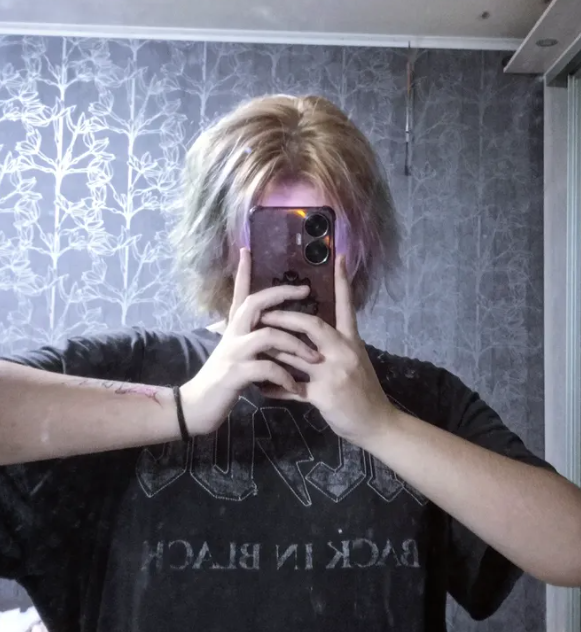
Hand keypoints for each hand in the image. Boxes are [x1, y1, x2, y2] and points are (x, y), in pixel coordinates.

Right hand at [180, 248, 321, 434]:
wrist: (197, 407)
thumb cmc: (222, 380)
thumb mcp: (235, 354)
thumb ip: (250, 339)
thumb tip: (270, 329)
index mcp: (234, 328)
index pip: (239, 294)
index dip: (243, 272)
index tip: (247, 249)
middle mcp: (233, 334)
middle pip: (255, 303)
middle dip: (281, 294)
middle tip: (305, 290)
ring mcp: (234, 353)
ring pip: (269, 335)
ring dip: (296, 345)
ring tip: (315, 358)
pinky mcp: (236, 374)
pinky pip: (267, 368)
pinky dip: (285, 377)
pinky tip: (296, 388)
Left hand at [259, 255, 395, 445]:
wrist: (377, 424)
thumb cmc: (365, 391)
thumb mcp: (356, 362)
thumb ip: (337, 347)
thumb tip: (314, 336)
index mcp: (352, 342)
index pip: (346, 306)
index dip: (342, 282)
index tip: (337, 257)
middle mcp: (343, 353)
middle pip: (311, 325)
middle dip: (284, 317)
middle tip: (263, 311)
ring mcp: (332, 374)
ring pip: (295, 355)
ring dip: (272, 349)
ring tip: (253, 343)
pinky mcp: (323, 396)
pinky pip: (292, 389)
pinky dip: (275, 388)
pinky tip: (261, 388)